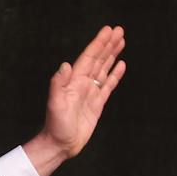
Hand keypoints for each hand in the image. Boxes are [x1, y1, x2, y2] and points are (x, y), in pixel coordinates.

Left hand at [22, 24, 126, 175]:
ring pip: (104, 69)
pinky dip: (115, 74)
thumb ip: (58, 84)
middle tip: (119, 30)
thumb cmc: (55, 126)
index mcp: (74, 81)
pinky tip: (121, 64)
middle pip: (98, 59)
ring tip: (121, 41)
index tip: (108, 30)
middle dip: (108, 44)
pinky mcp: (97, 104)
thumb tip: (65, 65)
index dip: (98, 43)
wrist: (60, 145)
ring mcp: (90, 93)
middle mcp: (82, 84)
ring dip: (112, 55)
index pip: (89, 58)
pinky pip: (108, 85)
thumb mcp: (55, 104)